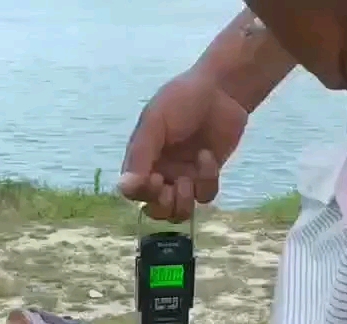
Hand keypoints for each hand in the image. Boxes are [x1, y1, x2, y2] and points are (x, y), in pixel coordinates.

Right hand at [119, 66, 247, 221]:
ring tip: (188, 181)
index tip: (155, 179)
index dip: (142, 194)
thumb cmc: (183, 99)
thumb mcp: (156, 121)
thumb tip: (123, 188)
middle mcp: (160, 173)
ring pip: (178, 212)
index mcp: (141, 159)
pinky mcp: (206, 178)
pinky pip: (204, 197)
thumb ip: (140, 154)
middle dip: (162, 206)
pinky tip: (207, 156)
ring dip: (183, 203)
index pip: (133, 192)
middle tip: (174, 187)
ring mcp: (183, 177)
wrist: (222, 90)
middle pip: (154, 210)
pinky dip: (206, 181)